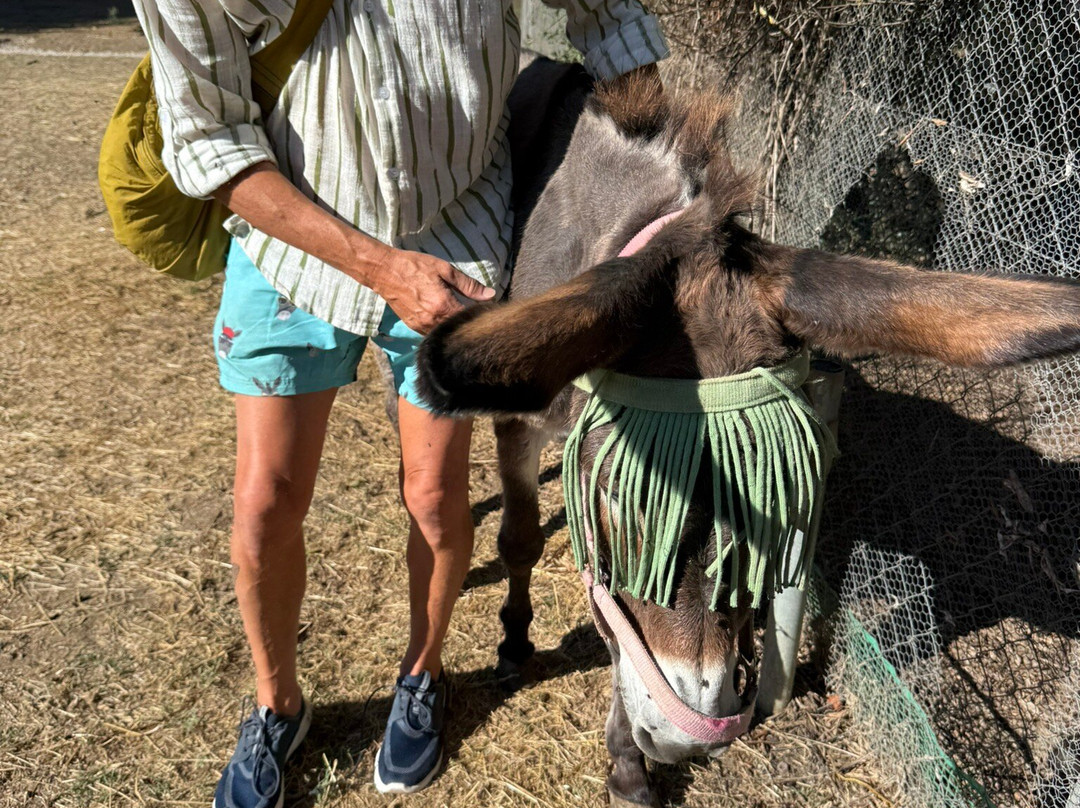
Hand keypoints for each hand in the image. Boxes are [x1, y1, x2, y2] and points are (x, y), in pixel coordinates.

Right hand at [372, 247, 495, 334]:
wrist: (385, 271)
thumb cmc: (415, 266)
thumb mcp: (445, 270)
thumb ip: (469, 285)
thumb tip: (490, 295)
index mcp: (443, 305)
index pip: (469, 319)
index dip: (479, 315)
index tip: (486, 310)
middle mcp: (432, 320)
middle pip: (458, 329)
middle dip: (467, 322)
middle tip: (475, 313)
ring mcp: (421, 326)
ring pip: (445, 333)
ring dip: (453, 327)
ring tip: (460, 316)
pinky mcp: (413, 326)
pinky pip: (432, 333)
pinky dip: (441, 328)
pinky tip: (445, 318)